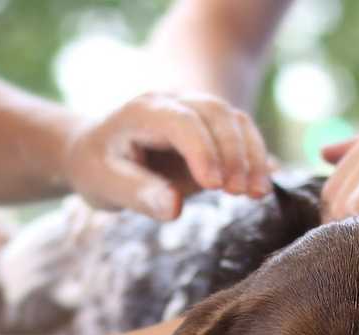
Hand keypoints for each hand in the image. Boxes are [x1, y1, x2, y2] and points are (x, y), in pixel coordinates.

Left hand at [64, 91, 271, 220]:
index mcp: (143, 111)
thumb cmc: (97, 169)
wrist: (95, 153)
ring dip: (252, 155)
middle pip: (216, 113)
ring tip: (257, 194)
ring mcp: (193, 110)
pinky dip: (256, 156)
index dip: (203, 150)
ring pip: (234, 120)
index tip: (214, 187)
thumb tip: (174, 208)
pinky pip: (240, 132)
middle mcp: (172, 102)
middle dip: (234, 152)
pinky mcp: (208, 128)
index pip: (182, 121)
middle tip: (239, 194)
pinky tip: (263, 183)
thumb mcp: (106, 185)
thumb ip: (138, 195)